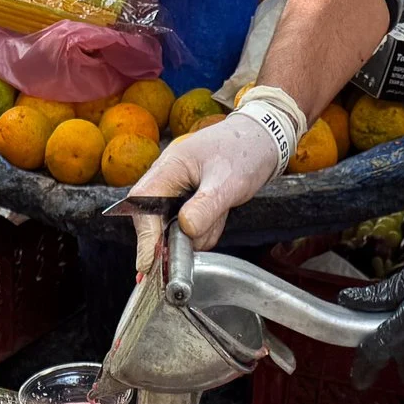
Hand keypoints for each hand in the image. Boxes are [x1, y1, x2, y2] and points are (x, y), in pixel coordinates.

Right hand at [129, 112, 282, 259]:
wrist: (261, 140)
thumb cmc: (243, 150)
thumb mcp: (228, 181)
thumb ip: (206, 207)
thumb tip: (186, 229)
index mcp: (168, 168)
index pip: (142, 206)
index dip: (145, 237)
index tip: (149, 263)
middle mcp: (166, 181)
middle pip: (154, 223)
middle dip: (178, 236)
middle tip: (205, 230)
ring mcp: (176, 194)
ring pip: (175, 231)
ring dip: (200, 233)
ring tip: (220, 211)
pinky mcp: (187, 204)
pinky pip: (190, 230)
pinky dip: (206, 229)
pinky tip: (220, 213)